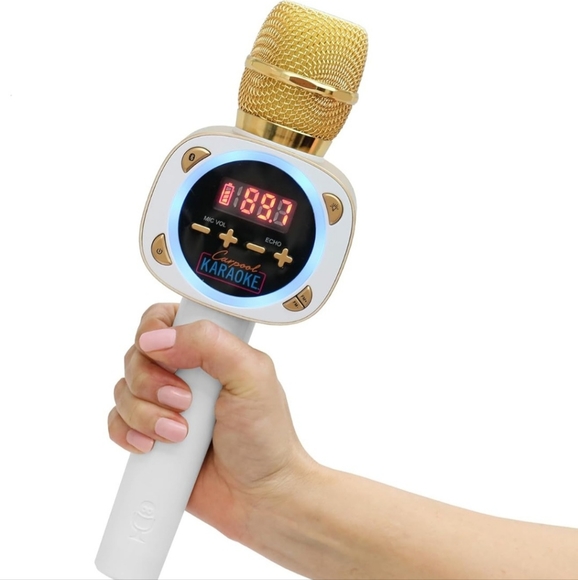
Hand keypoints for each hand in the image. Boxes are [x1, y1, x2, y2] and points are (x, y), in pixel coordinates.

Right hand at [108, 303, 314, 540]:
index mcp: (211, 348)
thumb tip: (158, 338)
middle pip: (137, 354)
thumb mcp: (251, 377)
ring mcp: (164, 403)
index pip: (164, 318)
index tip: (164, 354)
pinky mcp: (150, 433)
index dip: (154, 332)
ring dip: (146, 413)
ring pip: (124, 389)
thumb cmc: (266, 436)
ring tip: (180, 434)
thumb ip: (211, 344)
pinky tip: (153, 446)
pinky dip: (129, 433)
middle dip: (152, 382)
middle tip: (184, 403)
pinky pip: (116, 422)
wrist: (259, 496)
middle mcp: (184, 371)